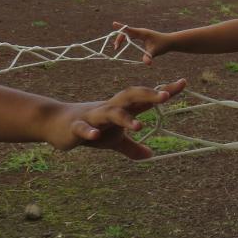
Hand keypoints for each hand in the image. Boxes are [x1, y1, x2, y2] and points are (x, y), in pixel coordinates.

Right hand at [48, 79, 186, 157]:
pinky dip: (90, 131)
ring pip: (110, 112)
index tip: (183, 82)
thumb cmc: (89, 127)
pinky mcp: (76, 127)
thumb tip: (150, 155)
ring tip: (139, 126)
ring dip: (125, 118)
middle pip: (130, 96)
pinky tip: (95, 137)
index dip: (163, 91)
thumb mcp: (112, 140)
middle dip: (147, 95)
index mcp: (120, 109)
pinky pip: (83, 128)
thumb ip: (131, 147)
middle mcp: (109, 108)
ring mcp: (93, 115)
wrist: (53, 123)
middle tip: (165, 96)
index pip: (144, 98)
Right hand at [111, 22, 170, 64]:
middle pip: (126, 32)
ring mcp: (141, 33)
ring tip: (116, 47)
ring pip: (127, 33)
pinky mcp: (141, 36)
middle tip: (116, 48)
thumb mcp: (155, 52)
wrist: (169, 42)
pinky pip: (130, 35)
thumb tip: (147, 63)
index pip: (129, 29)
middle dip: (119, 39)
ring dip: (121, 38)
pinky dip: (125, 38)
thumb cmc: (163, 45)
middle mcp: (140, 32)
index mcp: (142, 33)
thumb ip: (149, 56)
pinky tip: (122, 44)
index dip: (121, 27)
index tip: (114, 24)